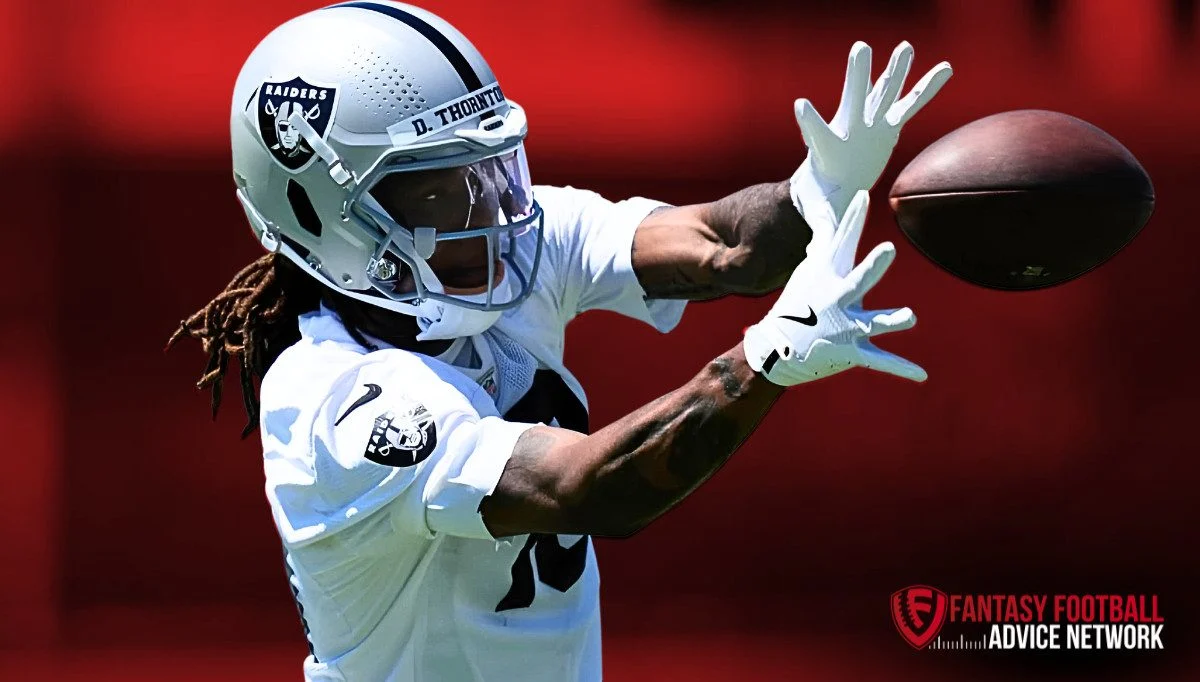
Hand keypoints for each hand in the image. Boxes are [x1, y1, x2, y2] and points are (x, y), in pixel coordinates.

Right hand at [742, 190, 925, 385]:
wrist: (779, 348)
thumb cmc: (798, 303)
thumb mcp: (809, 271)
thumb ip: (825, 244)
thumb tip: (827, 214)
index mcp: (829, 275)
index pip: (843, 240)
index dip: (853, 217)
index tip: (863, 195)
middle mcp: (838, 298)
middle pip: (859, 279)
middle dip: (873, 266)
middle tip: (888, 251)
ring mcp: (845, 325)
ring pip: (873, 322)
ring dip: (891, 319)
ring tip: (910, 316)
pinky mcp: (852, 350)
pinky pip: (881, 360)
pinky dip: (901, 368)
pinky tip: (923, 375)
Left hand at [790, 41, 951, 221]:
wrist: (831, 184)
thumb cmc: (822, 201)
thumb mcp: (821, 217)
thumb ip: (822, 232)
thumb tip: (812, 257)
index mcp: (828, 150)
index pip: (816, 133)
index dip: (808, 121)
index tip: (800, 104)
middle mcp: (848, 129)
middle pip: (853, 98)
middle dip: (857, 76)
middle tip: (859, 48)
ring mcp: (868, 122)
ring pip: (883, 92)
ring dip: (895, 70)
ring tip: (906, 46)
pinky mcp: (886, 124)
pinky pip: (910, 103)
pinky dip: (927, 87)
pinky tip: (946, 67)